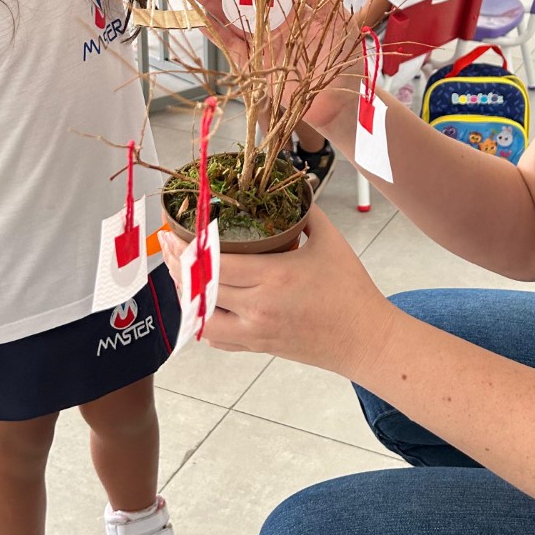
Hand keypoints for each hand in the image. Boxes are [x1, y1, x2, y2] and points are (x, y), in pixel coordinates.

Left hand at [160, 206, 394, 376]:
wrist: (365, 338)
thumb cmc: (351, 290)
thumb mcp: (330, 241)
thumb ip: (306, 212)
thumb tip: (289, 188)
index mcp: (274, 277)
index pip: (216, 263)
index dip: (190, 247)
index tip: (177, 231)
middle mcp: (259, 308)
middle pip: (201, 287)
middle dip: (178, 264)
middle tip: (169, 244)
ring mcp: (255, 331)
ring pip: (201, 317)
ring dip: (185, 294)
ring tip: (179, 271)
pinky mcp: (258, 346)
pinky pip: (217, 338)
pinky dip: (202, 320)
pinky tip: (199, 302)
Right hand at [184, 0, 362, 129]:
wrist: (339, 101)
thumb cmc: (343, 60)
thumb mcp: (337, 19)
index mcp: (290, 10)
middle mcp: (271, 23)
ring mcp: (259, 43)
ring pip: (228, 17)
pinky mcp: (251, 65)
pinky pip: (228, 45)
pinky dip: (212, 32)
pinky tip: (197, 16)